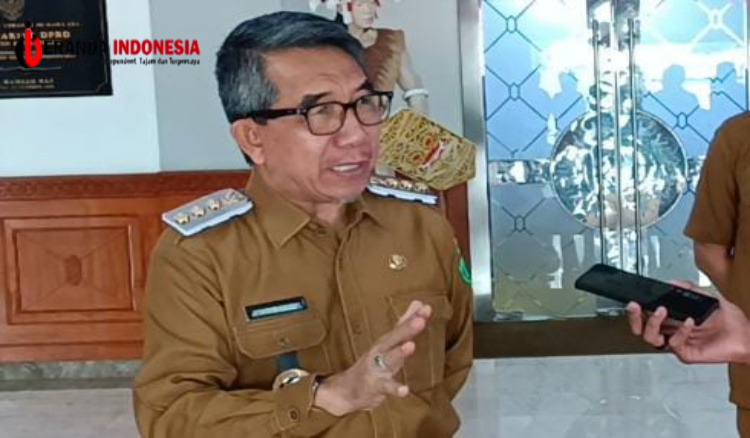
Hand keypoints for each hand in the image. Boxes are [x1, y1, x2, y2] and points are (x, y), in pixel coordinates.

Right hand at [314, 300, 431, 415]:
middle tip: (420, 320)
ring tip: (410, 346)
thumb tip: (419, 303)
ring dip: (399, 352)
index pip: (401, 327)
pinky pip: (386, 387)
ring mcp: (377, 368)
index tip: (427, 308)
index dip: (414, 318)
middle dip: (406, 329)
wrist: (346, 390)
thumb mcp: (388, 343)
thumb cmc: (372, 364)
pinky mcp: (375, 386)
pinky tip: (405, 390)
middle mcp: (380, 352)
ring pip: (389, 359)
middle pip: (394, 338)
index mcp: (386, 342)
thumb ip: (404, 324)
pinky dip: (395, 389)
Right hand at [626, 282, 749, 363]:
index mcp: (674, 319)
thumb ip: (690, 289)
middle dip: (634, 317)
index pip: (648, 315)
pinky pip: (674, 344)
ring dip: (652, 323)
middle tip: (635, 306)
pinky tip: (689, 322)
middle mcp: (673, 331)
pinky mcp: (686, 353)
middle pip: (642, 328)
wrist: (746, 336)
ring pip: (651, 338)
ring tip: (661, 311)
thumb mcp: (709, 297)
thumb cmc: (731, 321)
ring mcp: (678, 343)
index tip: (635, 299)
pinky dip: (680, 331)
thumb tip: (672, 282)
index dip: (638, 309)